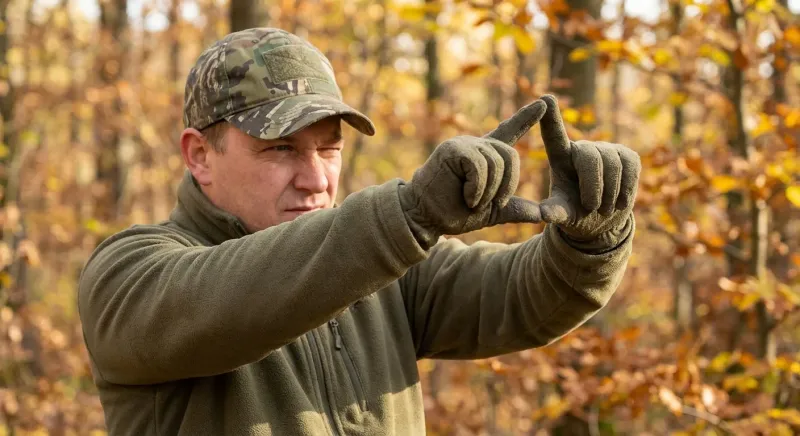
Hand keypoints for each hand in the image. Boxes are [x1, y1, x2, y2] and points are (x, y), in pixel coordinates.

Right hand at [399, 99, 545, 248]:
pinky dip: (477, 187)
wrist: (427, 218)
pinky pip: (479, 166)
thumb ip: (514, 209)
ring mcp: (464, 145)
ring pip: (496, 163)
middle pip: (510, 157)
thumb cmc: (455, 213)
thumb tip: (540, 215)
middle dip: (506, 186)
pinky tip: (467, 197)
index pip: (509, 131)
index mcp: (486, 157)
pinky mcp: (453, 149)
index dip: (526, 118)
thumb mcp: (491, 212)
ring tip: (472, 201)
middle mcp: (477, 146)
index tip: (543, 103)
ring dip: (489, 192)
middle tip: (490, 204)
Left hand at [538, 95, 640, 247]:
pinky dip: (627, 188)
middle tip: (592, 208)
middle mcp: (582, 147)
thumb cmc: (574, 213)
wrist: (601, 221)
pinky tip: (619, 202)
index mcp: (560, 157)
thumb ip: (554, 212)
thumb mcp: (562, 214)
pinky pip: (631, 166)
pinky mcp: (627, 154)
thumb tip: (544, 215)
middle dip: (593, 186)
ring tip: (604, 209)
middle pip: (590, 157)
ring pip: (613, 164)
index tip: (545, 97)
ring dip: (610, 192)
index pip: (554, 135)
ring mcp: (605, 149)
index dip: (551, 118)